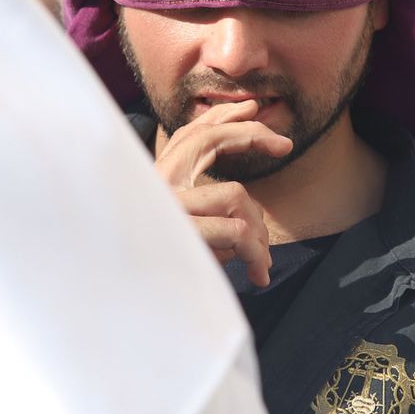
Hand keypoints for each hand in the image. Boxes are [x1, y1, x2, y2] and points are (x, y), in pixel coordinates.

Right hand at [153, 99, 291, 287]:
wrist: (130, 303)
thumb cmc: (161, 277)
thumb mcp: (190, 241)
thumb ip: (209, 220)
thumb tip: (244, 215)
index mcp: (154, 186)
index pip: (187, 137)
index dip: (221, 119)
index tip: (251, 110)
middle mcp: (153, 190)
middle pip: (206, 139)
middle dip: (250, 134)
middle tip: (283, 144)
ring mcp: (165, 209)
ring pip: (234, 195)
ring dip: (257, 231)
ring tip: (262, 262)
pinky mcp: (179, 234)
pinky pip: (236, 231)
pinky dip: (254, 252)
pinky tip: (257, 273)